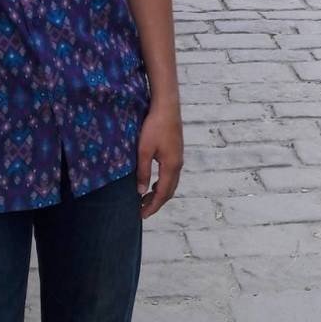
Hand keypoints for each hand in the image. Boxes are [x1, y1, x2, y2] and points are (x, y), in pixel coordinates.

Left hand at [137, 100, 182, 218]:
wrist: (167, 106)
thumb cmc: (154, 126)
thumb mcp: (144, 150)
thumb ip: (143, 172)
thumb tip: (141, 192)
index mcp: (171, 166)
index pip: (163, 193)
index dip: (153, 206)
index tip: (142, 215)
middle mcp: (178, 164)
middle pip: (169, 190)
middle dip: (157, 202)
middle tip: (142, 210)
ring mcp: (179, 157)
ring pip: (171, 182)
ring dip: (160, 193)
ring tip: (146, 199)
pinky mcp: (176, 151)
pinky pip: (171, 174)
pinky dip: (163, 183)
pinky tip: (154, 182)